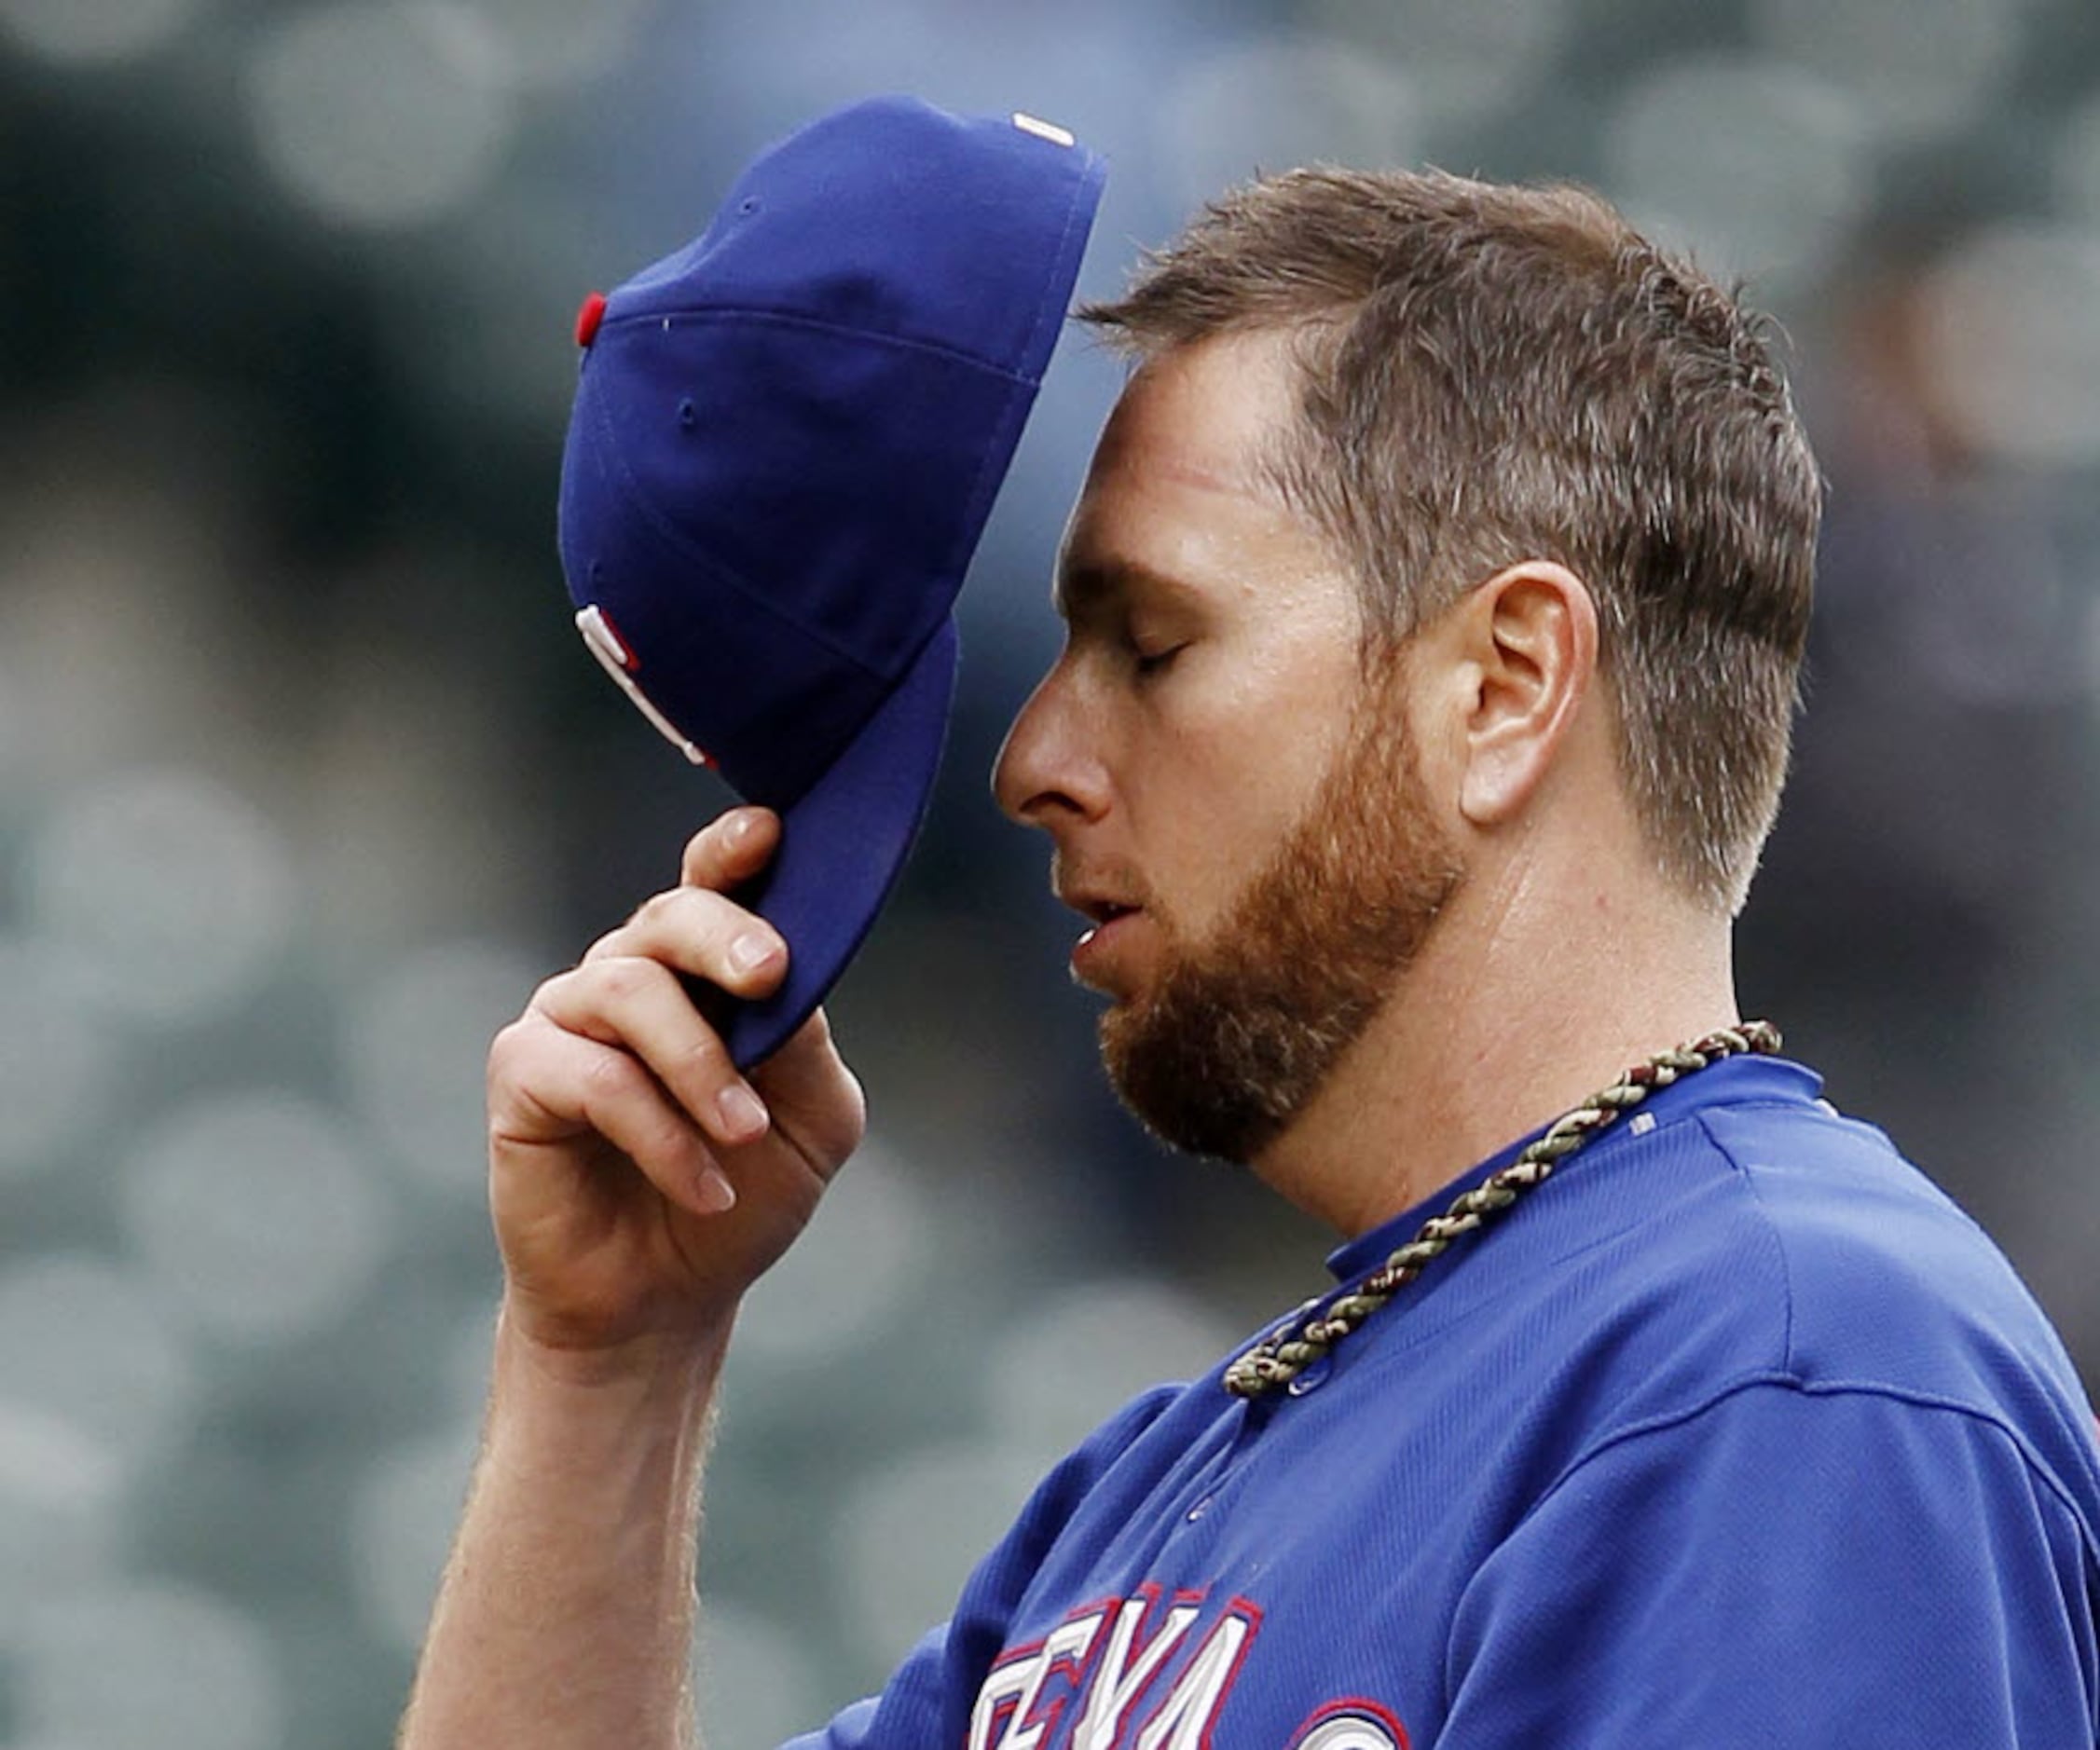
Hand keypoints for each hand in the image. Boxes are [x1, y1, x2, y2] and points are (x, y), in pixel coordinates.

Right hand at [485, 808, 865, 1361]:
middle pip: (668, 918)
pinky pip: (596, 1076)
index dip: (733, 849)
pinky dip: (661, 1132)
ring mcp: (569, 1019)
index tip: (769, 832)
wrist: (664, 1301)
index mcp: (703, 972)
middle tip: (771, 975)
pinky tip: (706, 1184)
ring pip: (631, 991)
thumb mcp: (812, 1119)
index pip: (712, 884)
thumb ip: (805, 1043)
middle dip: (723, 935)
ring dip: (702, 1066)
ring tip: (744, 1136)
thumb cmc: (743, 1195)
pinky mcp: (522, 1074)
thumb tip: (788, 980)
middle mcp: (630, 976)